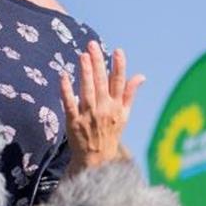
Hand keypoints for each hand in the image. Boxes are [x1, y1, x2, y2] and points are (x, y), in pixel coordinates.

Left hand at [60, 41, 144, 176]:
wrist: (96, 160)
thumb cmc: (111, 134)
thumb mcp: (125, 115)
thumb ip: (130, 94)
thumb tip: (141, 76)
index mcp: (117, 107)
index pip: (119, 83)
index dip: (119, 66)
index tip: (117, 51)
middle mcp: (104, 109)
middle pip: (101, 82)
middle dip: (97, 62)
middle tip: (92, 45)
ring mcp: (88, 116)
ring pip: (86, 90)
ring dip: (84, 72)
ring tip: (82, 55)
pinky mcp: (73, 122)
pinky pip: (70, 104)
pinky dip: (66, 90)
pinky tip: (64, 76)